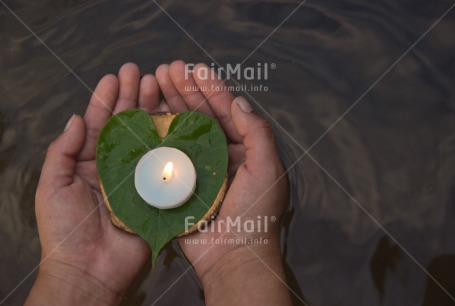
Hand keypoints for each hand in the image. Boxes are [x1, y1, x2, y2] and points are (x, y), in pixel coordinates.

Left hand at [26, 63, 157, 304]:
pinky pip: (165, 164)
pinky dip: (172, 143)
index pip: (100, 124)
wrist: (90, 270)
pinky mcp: (156, 192)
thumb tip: (76, 118)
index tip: (116, 76)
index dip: (107, 99)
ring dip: (153, 112)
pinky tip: (178, 121)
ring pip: (148, 138)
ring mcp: (139, 178)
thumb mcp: (53, 187)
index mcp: (90, 163)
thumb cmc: (65, 230)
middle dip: (133, 97)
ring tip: (160, 86)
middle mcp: (116, 165)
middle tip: (142, 72)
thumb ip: (62, 152)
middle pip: (127, 125)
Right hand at [156, 61, 291, 304]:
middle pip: (200, 116)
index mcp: (244, 150)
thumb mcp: (267, 169)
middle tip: (167, 69)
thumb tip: (239, 101)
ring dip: (169, 105)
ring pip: (181, 130)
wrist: (233, 256)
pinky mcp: (178, 183)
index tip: (196, 68)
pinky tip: (146, 115)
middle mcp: (220, 155)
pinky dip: (157, 135)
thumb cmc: (256, 213)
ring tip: (155, 82)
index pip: (226, 112)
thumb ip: (257, 133)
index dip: (211, 88)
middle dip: (185, 91)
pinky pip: (166, 155)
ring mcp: (197, 168)